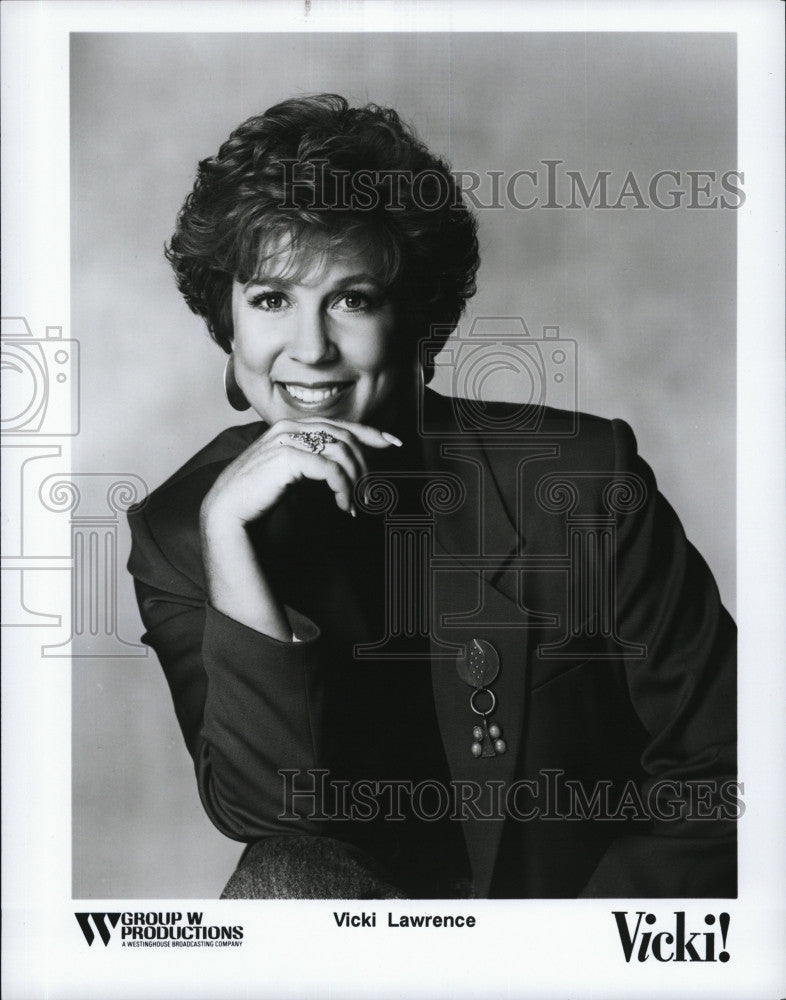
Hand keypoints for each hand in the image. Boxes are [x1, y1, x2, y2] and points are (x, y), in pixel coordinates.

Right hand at [201, 418, 401, 529]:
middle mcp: (290, 428)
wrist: (229, 512)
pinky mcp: (288, 457)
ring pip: (341, 452)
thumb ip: (313, 461)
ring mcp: (288, 440)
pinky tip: (342, 505)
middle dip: (364, 465)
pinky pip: (331, 469)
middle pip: (345, 437)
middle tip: (367, 494)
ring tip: (352, 505)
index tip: (394, 442)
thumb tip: (345, 463)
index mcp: (292, 427)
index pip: (339, 424)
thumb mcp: (292, 473)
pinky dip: (343, 489)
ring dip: (354, 481)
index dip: (371, 432)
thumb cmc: (259, 495)